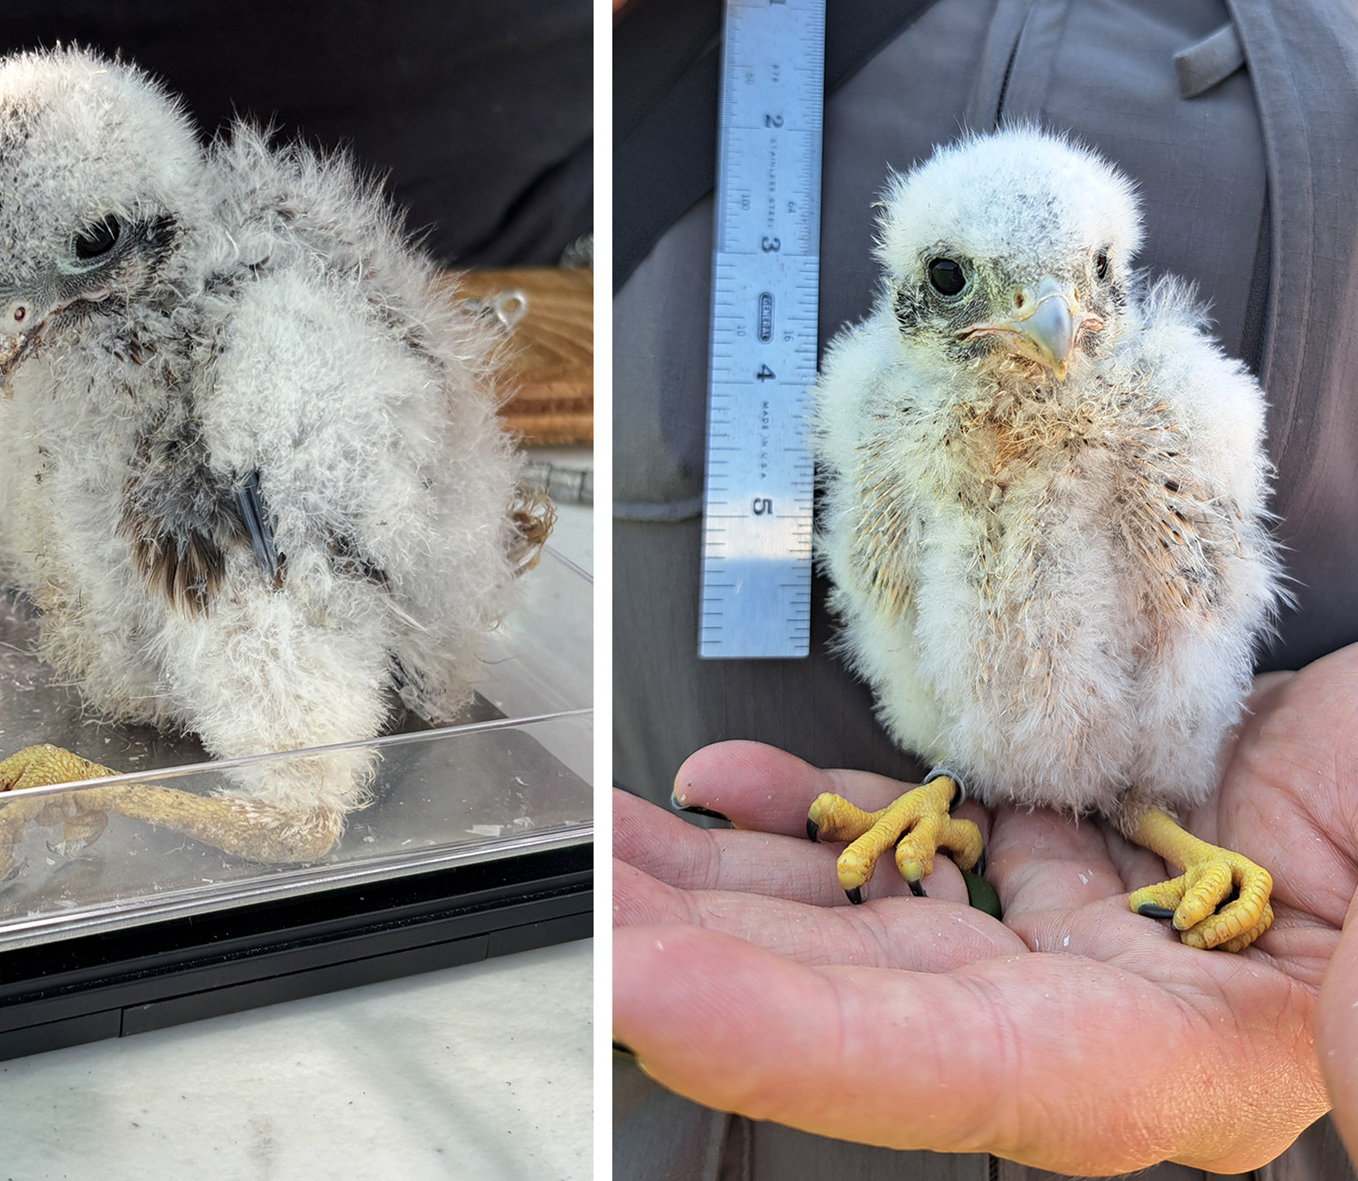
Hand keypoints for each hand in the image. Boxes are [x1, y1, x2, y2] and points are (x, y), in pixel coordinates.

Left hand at [614, 648, 1357, 1173]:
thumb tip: (1333, 1073)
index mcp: (1192, 1063)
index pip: (950, 1068)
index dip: (788, 1043)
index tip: (647, 993)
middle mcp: (1104, 1013)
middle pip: (859, 999)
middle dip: (700, 958)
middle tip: (575, 906)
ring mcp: (1079, 931)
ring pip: (860, 915)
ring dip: (721, 882)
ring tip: (608, 839)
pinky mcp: (1071, 849)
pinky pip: (918, 833)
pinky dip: (823, 807)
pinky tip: (738, 782)